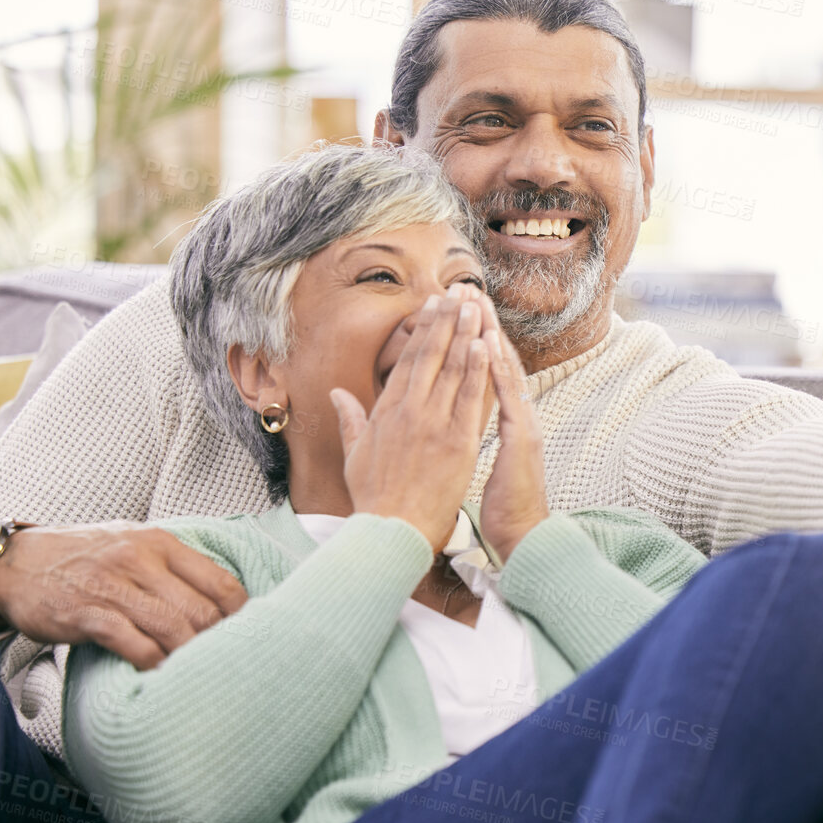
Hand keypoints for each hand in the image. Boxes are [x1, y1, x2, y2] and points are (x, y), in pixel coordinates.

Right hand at [0, 522, 248, 669]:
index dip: (241, 615)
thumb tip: (222, 599)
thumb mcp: (133, 544)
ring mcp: (112, 586)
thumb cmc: (83, 557)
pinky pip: (133, 644)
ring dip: (188, 657)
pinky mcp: (86, 614)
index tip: (246, 637)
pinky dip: (152, 663)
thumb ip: (173, 566)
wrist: (15, 564)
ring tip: (195, 674)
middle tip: (222, 664)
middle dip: (217, 642)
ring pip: (172, 628)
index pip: (220, 582)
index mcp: (160, 543)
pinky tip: (158, 674)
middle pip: (201, 610)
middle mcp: (139, 560)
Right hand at [329, 284, 490, 552]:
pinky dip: (479, 370)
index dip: (424, 330)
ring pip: (453, 370)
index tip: (434, 306)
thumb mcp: (354, 454)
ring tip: (476, 306)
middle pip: (432, 356)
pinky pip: (472, 399)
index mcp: (386, 412)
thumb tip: (337, 393)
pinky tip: (485, 344)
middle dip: (446, 320)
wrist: (392, 531)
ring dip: (466, 334)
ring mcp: (436, 425)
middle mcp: (410, 411)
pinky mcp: (459, 443)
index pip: (408, 360)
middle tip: (458, 292)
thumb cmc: (373, 498)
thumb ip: (350, 418)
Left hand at [474, 296, 548, 560]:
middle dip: (480, 324)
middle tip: (468, 289)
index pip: (484, 371)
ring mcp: (522, 423)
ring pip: (504, 369)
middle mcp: (517, 415)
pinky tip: (488, 342)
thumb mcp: (482, 465)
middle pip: (496, 360)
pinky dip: (498, 366)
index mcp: (503, 421)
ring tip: (477, 301)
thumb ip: (470, 437)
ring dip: (490, 333)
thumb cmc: (503, 507)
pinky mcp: (522, 437)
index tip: (456, 310)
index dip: (471, 339)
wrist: (526, 536)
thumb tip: (455, 422)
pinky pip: (508, 395)